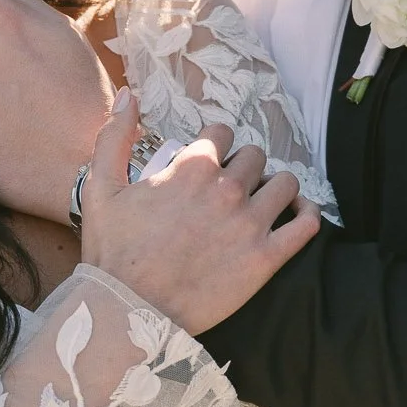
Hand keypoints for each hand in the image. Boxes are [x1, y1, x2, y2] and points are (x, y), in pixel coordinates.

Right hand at [83, 91, 320, 333]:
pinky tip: (297, 215)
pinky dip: (307, 215)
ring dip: (274, 186)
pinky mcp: (266, 259)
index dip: (214, 145)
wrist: (128, 312)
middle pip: (254, 155)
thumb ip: (114, 135)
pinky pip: (306, 225)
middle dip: (243, 166)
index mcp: (193, 167)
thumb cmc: (112, 252)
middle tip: (229, 187)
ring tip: (260, 201)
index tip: (208, 162)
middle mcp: (228, 188)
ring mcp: (251, 223)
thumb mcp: (100, 187)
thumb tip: (128, 93)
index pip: (222, 133)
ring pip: (285, 182)